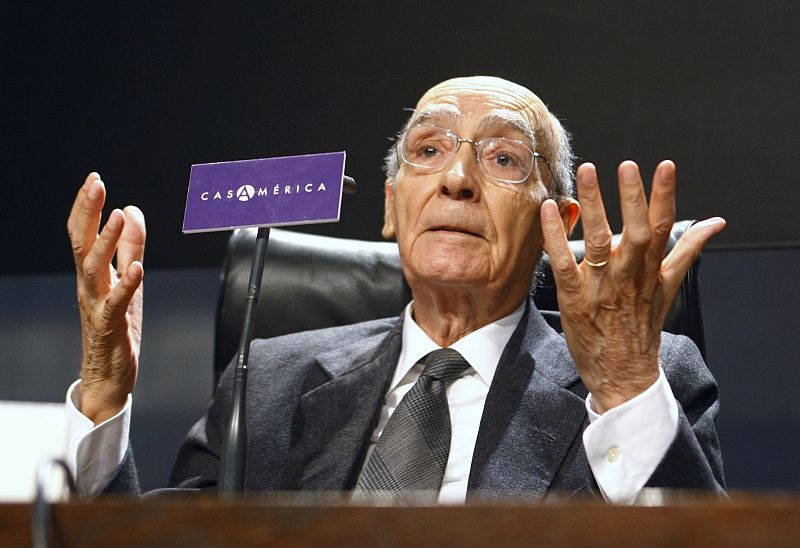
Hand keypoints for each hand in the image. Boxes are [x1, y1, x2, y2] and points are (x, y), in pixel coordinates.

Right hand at [67, 173, 145, 423]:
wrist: (107, 378)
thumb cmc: (115, 328)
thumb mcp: (128, 281)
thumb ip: (130, 248)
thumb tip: (133, 210)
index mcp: (91, 275)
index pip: (82, 234)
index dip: (87, 207)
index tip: (94, 178)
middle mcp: (89, 287)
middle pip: (81, 244)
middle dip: (88, 212)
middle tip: (96, 184)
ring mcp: (97, 306)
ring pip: (94, 269)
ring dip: (105, 241)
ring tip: (118, 216)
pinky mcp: (110, 327)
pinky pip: (116, 303)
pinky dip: (126, 284)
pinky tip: (137, 268)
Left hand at [541, 160, 724, 412]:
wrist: (624, 374)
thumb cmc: (643, 327)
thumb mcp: (669, 287)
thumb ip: (687, 251)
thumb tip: (716, 222)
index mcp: (652, 269)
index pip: (664, 226)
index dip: (665, 195)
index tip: (665, 166)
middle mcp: (629, 276)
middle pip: (636, 232)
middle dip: (632, 198)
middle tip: (626, 164)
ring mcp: (601, 287)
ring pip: (599, 241)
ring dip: (593, 206)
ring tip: (587, 172)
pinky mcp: (573, 298)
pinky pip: (563, 263)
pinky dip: (556, 236)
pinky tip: (550, 210)